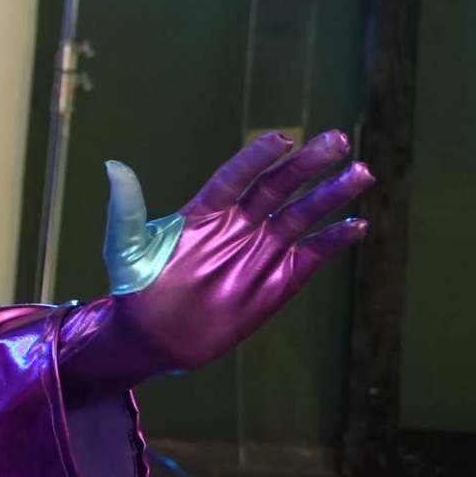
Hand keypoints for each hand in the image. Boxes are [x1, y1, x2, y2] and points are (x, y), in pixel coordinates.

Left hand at [77, 131, 370, 378]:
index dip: (257, 158)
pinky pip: (312, 255)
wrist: (156, 337)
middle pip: (278, 186)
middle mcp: (239, 223)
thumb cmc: (137, 287)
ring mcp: (261, 249)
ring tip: (361, 172)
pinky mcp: (279, 280)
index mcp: (205, 211)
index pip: (236, 176)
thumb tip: (114, 166)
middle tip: (338, 138)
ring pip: (303, 214)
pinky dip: (335, 241)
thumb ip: (127, 211)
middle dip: (308, 163)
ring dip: (332, 194)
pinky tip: (357, 225)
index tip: (281, 139)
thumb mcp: (126, 249)